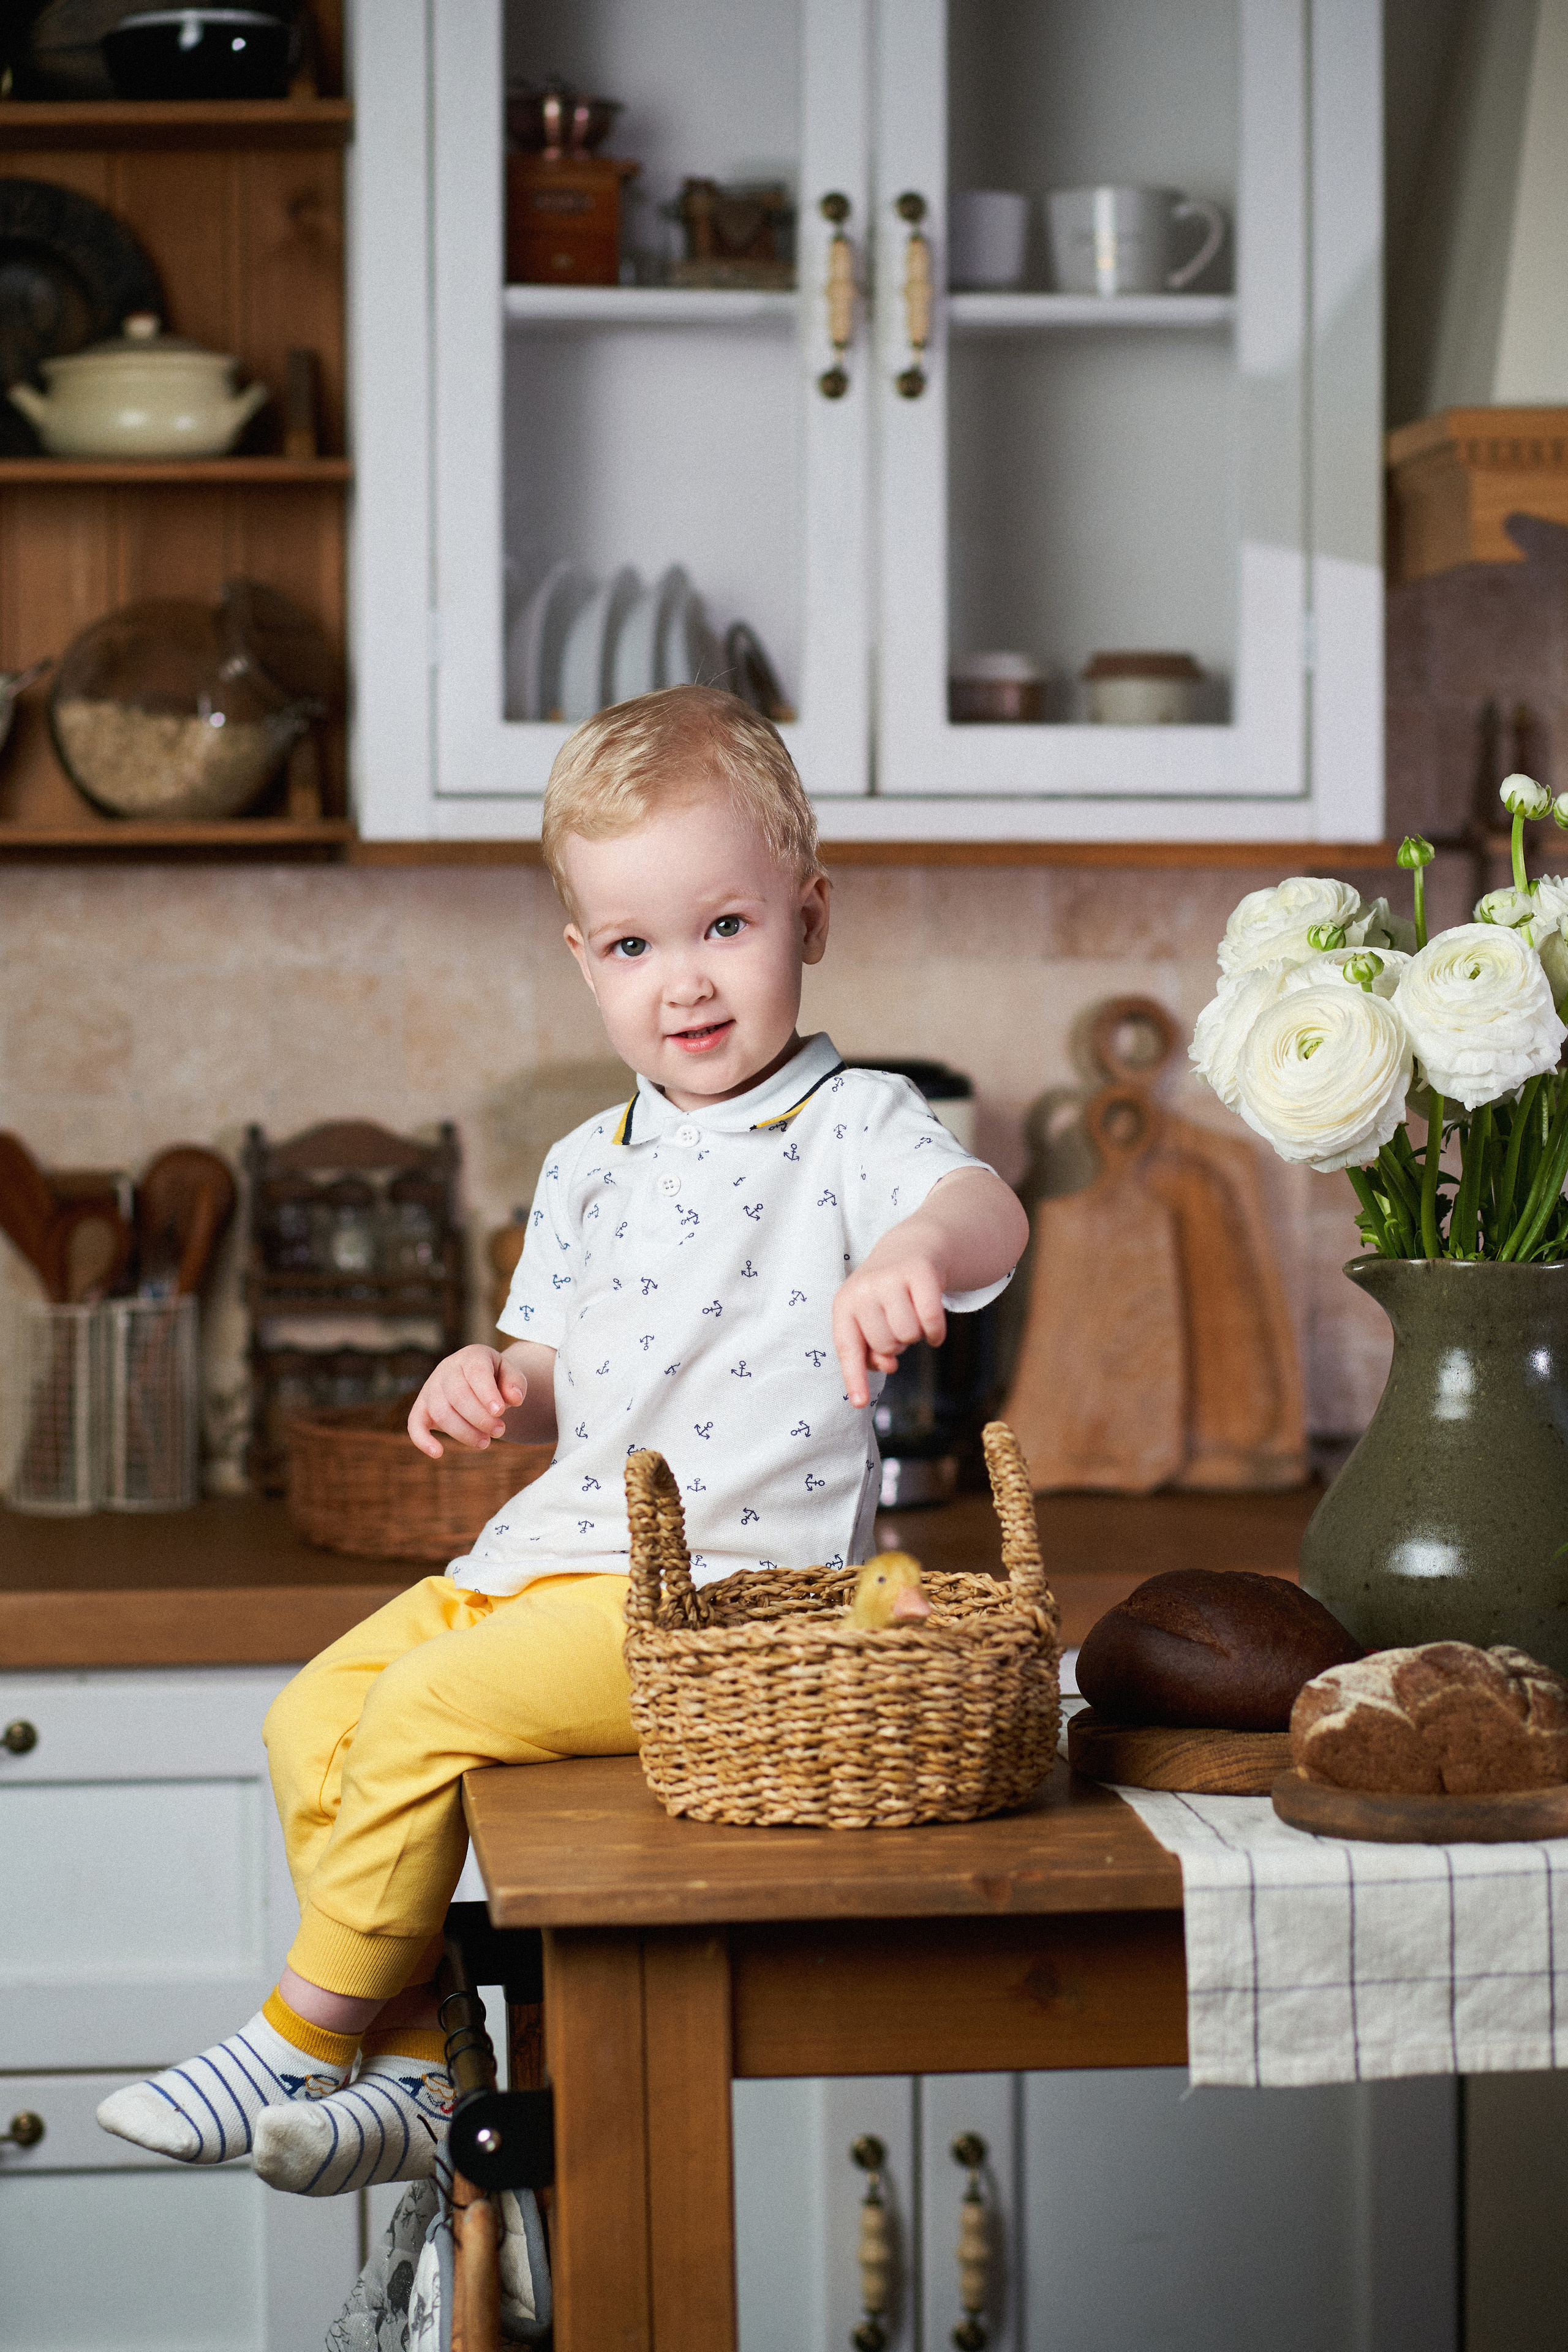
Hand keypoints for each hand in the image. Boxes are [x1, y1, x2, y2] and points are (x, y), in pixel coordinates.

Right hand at [407, 1345, 525, 1459]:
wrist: (479, 1382)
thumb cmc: (496, 1379)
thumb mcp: (510, 1375)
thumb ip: (515, 1383)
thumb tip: (514, 1398)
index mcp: (471, 1356)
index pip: (476, 1372)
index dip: (487, 1393)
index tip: (500, 1411)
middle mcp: (447, 1370)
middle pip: (458, 1395)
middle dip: (480, 1418)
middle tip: (500, 1431)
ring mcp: (431, 1388)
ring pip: (441, 1412)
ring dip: (464, 1432)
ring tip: (485, 1442)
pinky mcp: (421, 1408)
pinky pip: (414, 1423)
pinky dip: (422, 1440)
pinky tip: (438, 1453)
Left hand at [832, 1250, 946, 1410]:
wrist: (912, 1246)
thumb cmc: (886, 1293)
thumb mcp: (869, 1317)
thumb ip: (870, 1348)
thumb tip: (887, 1365)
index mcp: (845, 1303)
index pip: (848, 1347)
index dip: (854, 1377)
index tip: (858, 1403)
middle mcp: (864, 1289)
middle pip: (886, 1346)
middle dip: (897, 1344)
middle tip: (897, 1324)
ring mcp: (892, 1278)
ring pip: (909, 1335)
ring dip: (917, 1335)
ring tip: (911, 1316)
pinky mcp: (921, 1273)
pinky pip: (931, 1322)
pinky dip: (936, 1332)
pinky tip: (933, 1325)